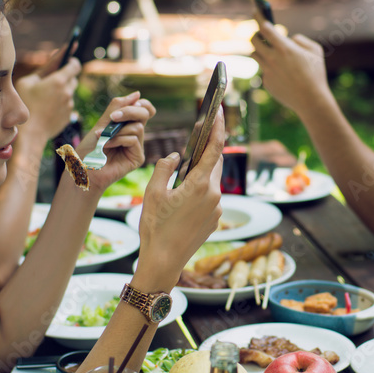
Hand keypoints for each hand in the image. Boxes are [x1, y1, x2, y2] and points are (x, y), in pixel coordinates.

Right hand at [16, 52, 80, 140]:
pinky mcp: (69, 116)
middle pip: (73, 79)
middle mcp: (68, 92)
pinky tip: (47, 108)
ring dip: (62, 92)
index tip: (69, 59)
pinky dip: (60, 104)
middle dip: (65, 77)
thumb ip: (43, 69)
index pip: (75, 65)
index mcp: (58, 81)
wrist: (30, 133)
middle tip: (53, 79)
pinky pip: (67, 105)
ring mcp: (70, 105)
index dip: (72, 61)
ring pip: (69, 93)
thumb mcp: (28, 82)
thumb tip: (54, 60)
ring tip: (46, 97)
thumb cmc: (25, 104)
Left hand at [75, 92, 155, 190]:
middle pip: (145, 114)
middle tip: (114, 117)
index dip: (141, 103)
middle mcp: (134, 135)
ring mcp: (137, 147)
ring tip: (102, 138)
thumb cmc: (89, 149)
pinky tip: (106, 146)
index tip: (132, 102)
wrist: (82, 170)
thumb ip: (117, 108)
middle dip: (130, 111)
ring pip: (138, 127)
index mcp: (127, 125)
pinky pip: (133, 140)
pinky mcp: (137, 158)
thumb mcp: (102, 123)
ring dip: (117, 131)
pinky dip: (117, 140)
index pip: (143, 109)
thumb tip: (137, 94)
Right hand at [136, 115, 225, 287]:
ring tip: (183, 173)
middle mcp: (214, 195)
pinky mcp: (215, 219)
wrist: (164, 261)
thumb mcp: (153, 193)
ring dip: (201, 172)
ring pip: (212, 181)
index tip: (220, 111)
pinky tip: (185, 196)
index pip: (214, 148)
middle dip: (207, 150)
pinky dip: (201, 189)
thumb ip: (164, 168)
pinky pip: (210, 197)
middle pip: (214, 163)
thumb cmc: (155, 227)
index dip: (218, 127)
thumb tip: (175, 156)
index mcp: (200, 185)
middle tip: (196, 139)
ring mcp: (217, 209)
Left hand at [250, 12, 330, 114]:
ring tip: (271, 53)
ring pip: (255, 55)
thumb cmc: (316, 74)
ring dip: (261, 51)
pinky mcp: (266, 82)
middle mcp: (272, 58)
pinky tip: (282, 74)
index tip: (255, 10)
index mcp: (284, 47)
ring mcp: (267, 71)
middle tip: (262, 35)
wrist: (311, 100)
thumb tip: (291, 39)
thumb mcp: (316, 51)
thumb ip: (302, 40)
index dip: (259, 16)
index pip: (264, 27)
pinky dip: (270, 68)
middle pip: (253, 40)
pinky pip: (263, 70)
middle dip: (256, 34)